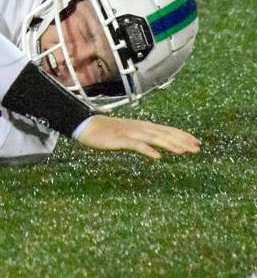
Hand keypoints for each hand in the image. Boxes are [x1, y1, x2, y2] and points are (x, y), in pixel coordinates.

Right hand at [75, 115, 200, 159]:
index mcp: (142, 126)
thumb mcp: (128, 134)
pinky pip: (136, 145)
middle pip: (165, 133)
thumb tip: (156, 148)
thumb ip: (142, 140)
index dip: (183, 135)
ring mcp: (130, 133)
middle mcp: (140, 128)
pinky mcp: (120, 139)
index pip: (167, 130)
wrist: (86, 125)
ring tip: (183, 151)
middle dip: (182, 140)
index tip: (197, 142)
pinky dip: (147, 150)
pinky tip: (157, 157)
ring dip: (170, 144)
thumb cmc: (106, 132)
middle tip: (197, 148)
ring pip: (154, 138)